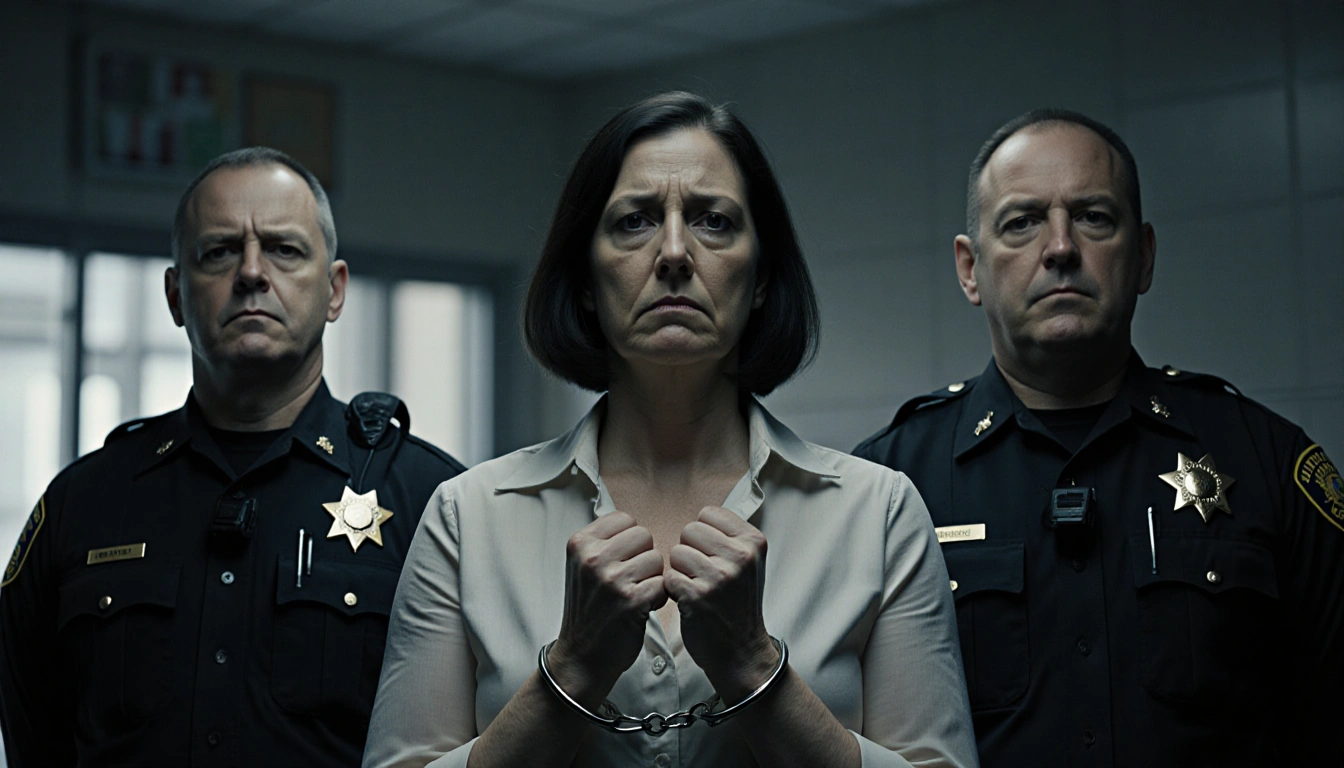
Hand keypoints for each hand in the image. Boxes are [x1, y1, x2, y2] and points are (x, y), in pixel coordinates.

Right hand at [548, 512, 666, 705]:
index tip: (621, 562)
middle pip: (644, 535)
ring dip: (653, 578)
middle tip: (631, 580)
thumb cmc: (589, 610)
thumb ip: (603, 542)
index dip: (631, 542)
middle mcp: (592, 558)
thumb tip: (633, 522)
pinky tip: (642, 609)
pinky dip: (658, 598)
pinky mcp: (631, 601)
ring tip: (635, 595)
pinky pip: (663, 584)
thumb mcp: (582, 567)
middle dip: (644, 557)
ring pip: (657, 559)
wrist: (580, 656)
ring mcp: (611, 579)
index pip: (626, 519)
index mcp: (579, 543)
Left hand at [665, 506, 779, 702]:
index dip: (702, 535)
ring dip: (680, 571)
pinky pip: (668, 576)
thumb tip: (701, 514)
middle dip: (689, 551)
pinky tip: (689, 601)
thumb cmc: (738, 604)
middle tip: (702, 574)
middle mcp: (740, 556)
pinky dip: (673, 589)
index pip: (708, 513)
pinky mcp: (698, 595)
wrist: (741, 652)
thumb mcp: (748, 563)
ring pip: (676, 552)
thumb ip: (729, 537)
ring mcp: (720, 576)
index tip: (712, 556)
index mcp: (754, 541)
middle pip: (689, 530)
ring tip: (697, 588)